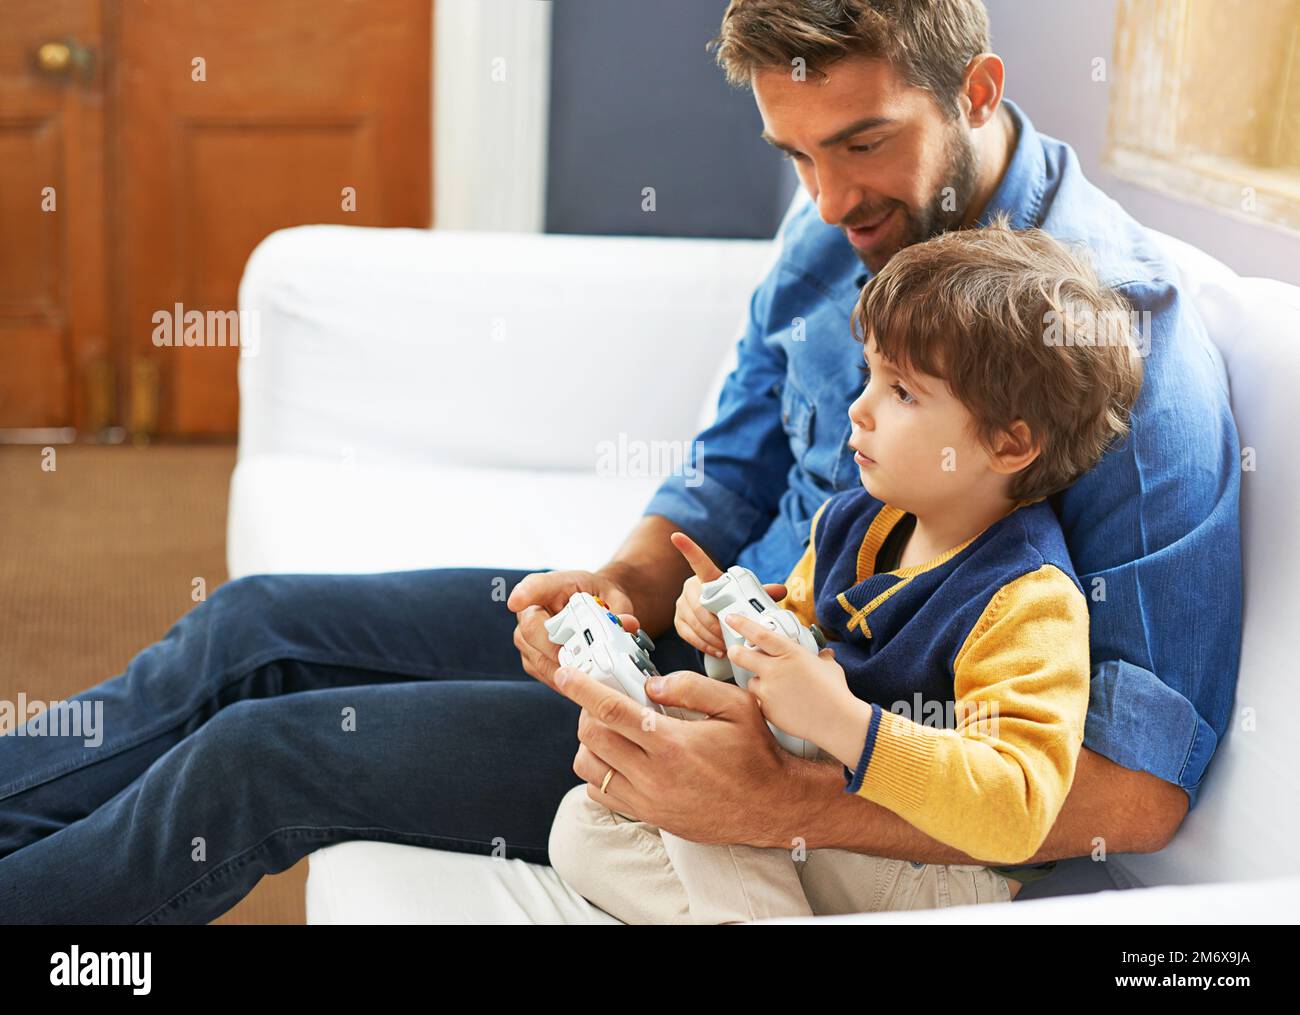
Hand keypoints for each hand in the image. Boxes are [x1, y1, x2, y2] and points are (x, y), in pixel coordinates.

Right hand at [507, 570, 639, 692]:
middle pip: (531, 630)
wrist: (595, 610)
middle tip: (582, 659)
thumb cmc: (599, 599)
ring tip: (589, 673)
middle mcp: (530, 611)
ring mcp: (526, 637)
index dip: (523, 594)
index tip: (516, 602)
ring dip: (563, 669)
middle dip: (558, 649)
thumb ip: (621, 609)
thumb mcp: (614, 597)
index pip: (533, 587)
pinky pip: (543, 673)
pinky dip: (564, 679)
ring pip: (536, 657)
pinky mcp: (531, 659)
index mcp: (550, 587)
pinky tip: (583, 680)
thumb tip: (626, 623)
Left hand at [551, 663, 811, 846]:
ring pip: (589, 768)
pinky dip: (600, 771)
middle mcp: (654, 776)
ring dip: (591, 743)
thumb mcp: (736, 706)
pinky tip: (621, 756)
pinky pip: (601, 793)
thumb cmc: (756, 753)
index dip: (582, 689)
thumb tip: (649, 684)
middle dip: (588, 711)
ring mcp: (648, 801)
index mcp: (672, 743)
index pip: (611, 711)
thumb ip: (690, 687)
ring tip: (612, 729)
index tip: (565, 674)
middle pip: (592, 737)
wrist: (771, 806)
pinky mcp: (649, 817)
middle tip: (604, 699)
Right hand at [670, 531, 786, 660]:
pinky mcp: (678, 621)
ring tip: (727, 646)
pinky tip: (716, 649)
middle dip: (716, 625)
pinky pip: (688, 635)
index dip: (688, 549)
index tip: (677, 536)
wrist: (719, 618)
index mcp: (707, 578)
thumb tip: (783, 590)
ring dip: (712, 637)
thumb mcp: (747, 598)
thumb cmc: (733, 604)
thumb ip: (763, 593)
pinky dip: (703, 644)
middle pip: (700, 608)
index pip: (698, 562)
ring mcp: (681, 605)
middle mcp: (690, 588)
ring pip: (695, 623)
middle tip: (730, 637)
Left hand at [721, 613, 860, 751]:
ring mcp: (769, 690)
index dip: (742, 624)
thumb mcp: (829, 667)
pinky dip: (766, 701)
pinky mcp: (767, 710)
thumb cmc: (835, 692)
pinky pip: (759, 702)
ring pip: (751, 681)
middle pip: (741, 655)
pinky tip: (782, 704)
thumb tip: (824, 654)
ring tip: (777, 688)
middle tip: (735, 651)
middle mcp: (775, 669)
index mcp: (790, 653)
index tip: (731, 618)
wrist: (836, 721)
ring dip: (758, 682)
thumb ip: (822, 658)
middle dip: (735, 652)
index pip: (759, 634)